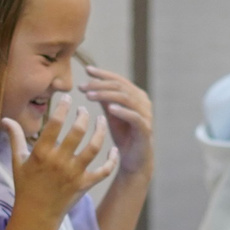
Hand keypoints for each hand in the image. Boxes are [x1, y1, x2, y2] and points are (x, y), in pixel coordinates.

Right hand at [1, 104, 115, 221]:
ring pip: (94, 147)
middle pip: (77, 131)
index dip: (63, 107)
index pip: (54, 123)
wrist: (36, 216)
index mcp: (42, 153)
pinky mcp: (85, 185)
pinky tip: (114, 149)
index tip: (67, 97)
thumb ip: (15, 138)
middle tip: (84, 110)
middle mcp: (60, 162)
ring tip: (102, 121)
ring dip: (101, 132)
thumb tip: (5, 119)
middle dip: (83, 116)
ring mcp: (74, 174)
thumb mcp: (17, 161)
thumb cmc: (26, 187)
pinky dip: (112, 160)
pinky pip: (104, 171)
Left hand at [81, 66, 153, 183]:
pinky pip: (135, 117)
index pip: (118, 80)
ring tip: (89, 96)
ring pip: (126, 99)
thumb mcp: (110, 114)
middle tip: (83, 87)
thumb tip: (90, 83)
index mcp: (135, 95)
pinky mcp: (146, 129)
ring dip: (106, 95)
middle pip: (120, 87)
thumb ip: (104, 99)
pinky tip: (110, 109)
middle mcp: (143, 101)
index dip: (102, 74)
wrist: (134, 160)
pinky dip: (122, 111)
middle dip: (100, 85)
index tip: (86, 70)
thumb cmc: (123, 135)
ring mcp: (146, 114)